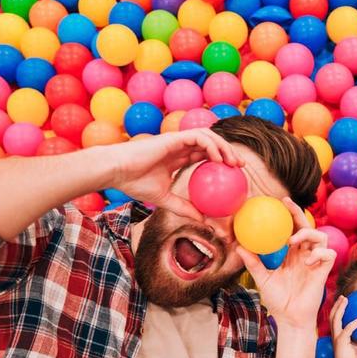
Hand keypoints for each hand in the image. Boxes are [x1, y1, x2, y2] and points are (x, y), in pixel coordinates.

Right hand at [107, 129, 242, 220]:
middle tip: (240, 167)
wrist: (116, 171)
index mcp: (177, 157)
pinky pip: (198, 137)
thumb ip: (184, 208)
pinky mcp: (173, 137)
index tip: (233, 174)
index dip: (220, 160)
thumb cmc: (134, 183)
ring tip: (233, 162)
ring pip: (208, 136)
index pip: (204, 154)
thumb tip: (204, 221)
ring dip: (223, 147)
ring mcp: (177, 140)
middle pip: (210, 143)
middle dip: (228, 151)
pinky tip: (218, 159)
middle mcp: (179, 147)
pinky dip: (211, 146)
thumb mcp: (165, 199)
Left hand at [236, 198, 334, 329]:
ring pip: (321, 238)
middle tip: (288, 204)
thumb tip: (239, 247)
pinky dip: (319, 254)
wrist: (289, 319)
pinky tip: (307, 262)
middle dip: (299, 214)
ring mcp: (315, 263)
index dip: (289, 215)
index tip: (279, 202)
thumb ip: (254, 262)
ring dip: (308, 235)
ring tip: (293, 242)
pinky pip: (329, 255)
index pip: (293, 230)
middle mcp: (305, 256)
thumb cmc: (278, 301)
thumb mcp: (263, 279)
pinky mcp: (324, 272)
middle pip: (308, 228)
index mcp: (292, 255)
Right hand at [329, 295, 356, 357]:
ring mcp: (337, 337)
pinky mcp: (341, 341)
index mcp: (339, 336)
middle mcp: (336, 335)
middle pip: (332, 316)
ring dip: (340, 308)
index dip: (339, 311)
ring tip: (346, 299)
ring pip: (335, 318)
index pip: (337, 321)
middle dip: (337, 305)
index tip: (345, 303)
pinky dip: (355, 322)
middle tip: (343, 297)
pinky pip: (348, 328)